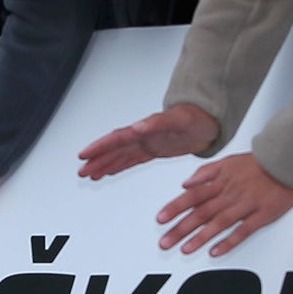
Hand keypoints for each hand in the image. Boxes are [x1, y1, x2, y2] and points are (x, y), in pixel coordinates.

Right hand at [78, 102, 218, 179]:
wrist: (211, 121)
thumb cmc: (198, 118)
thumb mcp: (179, 119)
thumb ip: (157, 123)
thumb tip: (136, 127)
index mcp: (144, 129)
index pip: (116, 139)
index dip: (99, 147)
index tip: (84, 155)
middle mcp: (142, 136)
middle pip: (113, 149)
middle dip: (96, 160)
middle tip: (81, 171)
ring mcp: (147, 143)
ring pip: (119, 156)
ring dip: (104, 165)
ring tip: (90, 175)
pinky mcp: (154, 150)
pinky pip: (132, 160)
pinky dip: (119, 166)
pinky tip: (110, 171)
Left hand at [156, 152, 292, 255]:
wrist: (289, 161)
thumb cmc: (259, 163)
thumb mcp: (227, 161)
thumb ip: (205, 172)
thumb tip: (185, 184)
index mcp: (220, 182)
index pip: (191, 196)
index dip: (174, 208)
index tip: (160, 220)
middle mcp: (229, 194)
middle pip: (200, 213)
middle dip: (181, 229)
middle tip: (165, 242)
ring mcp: (246, 205)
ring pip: (218, 223)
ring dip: (200, 238)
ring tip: (185, 249)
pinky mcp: (262, 215)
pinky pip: (243, 231)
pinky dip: (229, 242)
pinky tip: (216, 251)